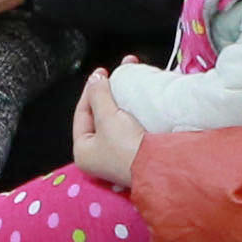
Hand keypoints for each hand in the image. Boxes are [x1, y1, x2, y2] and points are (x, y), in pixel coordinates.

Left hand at [70, 68, 141, 185]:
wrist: (159, 167)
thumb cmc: (127, 149)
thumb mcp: (107, 117)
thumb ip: (98, 94)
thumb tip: (95, 79)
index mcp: (83, 151)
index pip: (82, 112)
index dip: (91, 90)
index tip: (101, 74)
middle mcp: (99, 155)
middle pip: (100, 115)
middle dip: (110, 93)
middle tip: (117, 76)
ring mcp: (119, 154)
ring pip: (118, 118)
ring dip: (124, 100)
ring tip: (132, 83)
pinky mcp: (138, 152)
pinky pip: (133, 125)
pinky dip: (136, 111)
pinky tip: (142, 100)